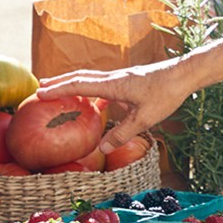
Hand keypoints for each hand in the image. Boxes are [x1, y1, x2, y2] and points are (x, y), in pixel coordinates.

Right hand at [37, 60, 187, 152]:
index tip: (39, 93)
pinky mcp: (129, 81)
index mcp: (114, 85)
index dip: (58, 89)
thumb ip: (123, 133)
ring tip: (59, 91)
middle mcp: (114, 78)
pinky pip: (103, 84)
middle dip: (60, 82)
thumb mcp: (145, 118)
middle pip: (81, 78)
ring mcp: (121, 78)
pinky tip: (94, 103)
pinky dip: (91, 90)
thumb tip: (102, 148)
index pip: (79, 85)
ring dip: (74, 84)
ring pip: (91, 79)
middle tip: (39, 87)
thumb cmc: (166, 94)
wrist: (183, 75)